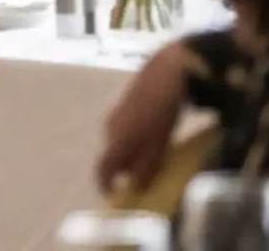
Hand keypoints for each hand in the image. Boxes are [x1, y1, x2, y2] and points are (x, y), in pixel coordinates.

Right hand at [96, 40, 188, 193]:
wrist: (166, 72)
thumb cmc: (163, 111)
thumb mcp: (158, 145)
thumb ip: (145, 167)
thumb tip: (134, 187)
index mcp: (116, 140)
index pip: (101, 168)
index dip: (104, 184)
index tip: (112, 195)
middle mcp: (109, 128)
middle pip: (110, 155)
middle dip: (122, 168)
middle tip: (139, 177)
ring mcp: (114, 114)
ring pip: (116, 141)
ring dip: (128, 153)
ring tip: (148, 157)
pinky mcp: (122, 104)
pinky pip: (122, 129)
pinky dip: (131, 139)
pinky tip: (150, 136)